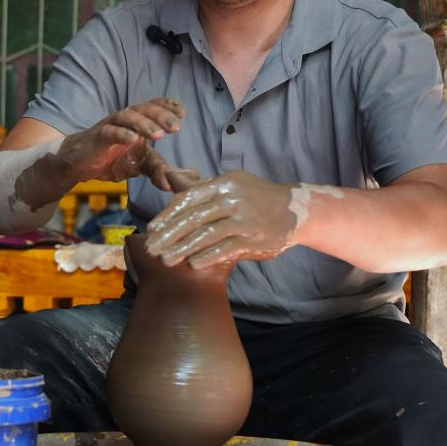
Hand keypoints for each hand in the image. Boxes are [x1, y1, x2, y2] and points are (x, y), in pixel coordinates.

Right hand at [56, 98, 185, 185]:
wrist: (78, 163)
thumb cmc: (110, 158)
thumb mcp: (138, 165)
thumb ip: (155, 170)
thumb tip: (171, 184)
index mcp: (138, 122)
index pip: (155, 107)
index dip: (168, 107)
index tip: (183, 113)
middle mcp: (125, 119)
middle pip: (145, 109)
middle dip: (162, 116)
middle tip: (176, 127)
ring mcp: (111, 126)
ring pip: (128, 117)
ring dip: (144, 124)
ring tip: (158, 135)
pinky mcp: (98, 137)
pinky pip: (110, 132)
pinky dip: (122, 134)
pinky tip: (133, 139)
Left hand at [145, 170, 296, 267]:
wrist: (295, 211)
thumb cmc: (256, 198)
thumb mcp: (232, 184)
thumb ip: (203, 187)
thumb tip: (171, 180)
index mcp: (224, 184)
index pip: (188, 198)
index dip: (168, 215)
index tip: (152, 229)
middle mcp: (232, 199)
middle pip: (193, 218)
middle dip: (169, 235)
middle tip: (151, 248)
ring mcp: (243, 219)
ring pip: (206, 235)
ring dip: (182, 249)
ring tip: (166, 260)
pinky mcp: (253, 239)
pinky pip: (225, 249)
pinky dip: (207, 257)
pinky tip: (192, 264)